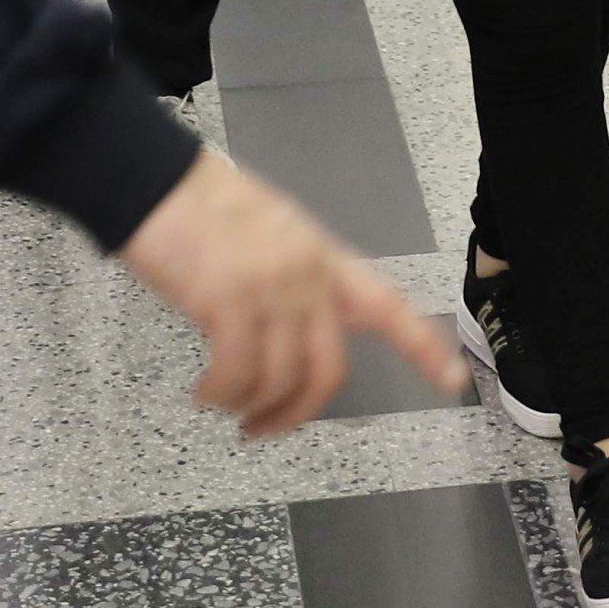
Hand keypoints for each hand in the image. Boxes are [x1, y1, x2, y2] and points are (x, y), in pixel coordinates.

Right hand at [119, 147, 464, 438]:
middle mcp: (306, 274)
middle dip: (297, 413)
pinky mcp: (229, 301)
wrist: (156, 179)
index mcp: (322, 256)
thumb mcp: (270, 234)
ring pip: (281, 379)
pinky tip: (202, 392)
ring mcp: (271, 287)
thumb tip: (293, 332)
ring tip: (219, 402)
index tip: (452, 380)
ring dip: (249, 406)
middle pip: (329, 369)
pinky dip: (219, 395)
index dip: (423, 347)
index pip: (387, 305)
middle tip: (263, 428)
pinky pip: (236, 375)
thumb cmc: (201, 206)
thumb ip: (295, 279)